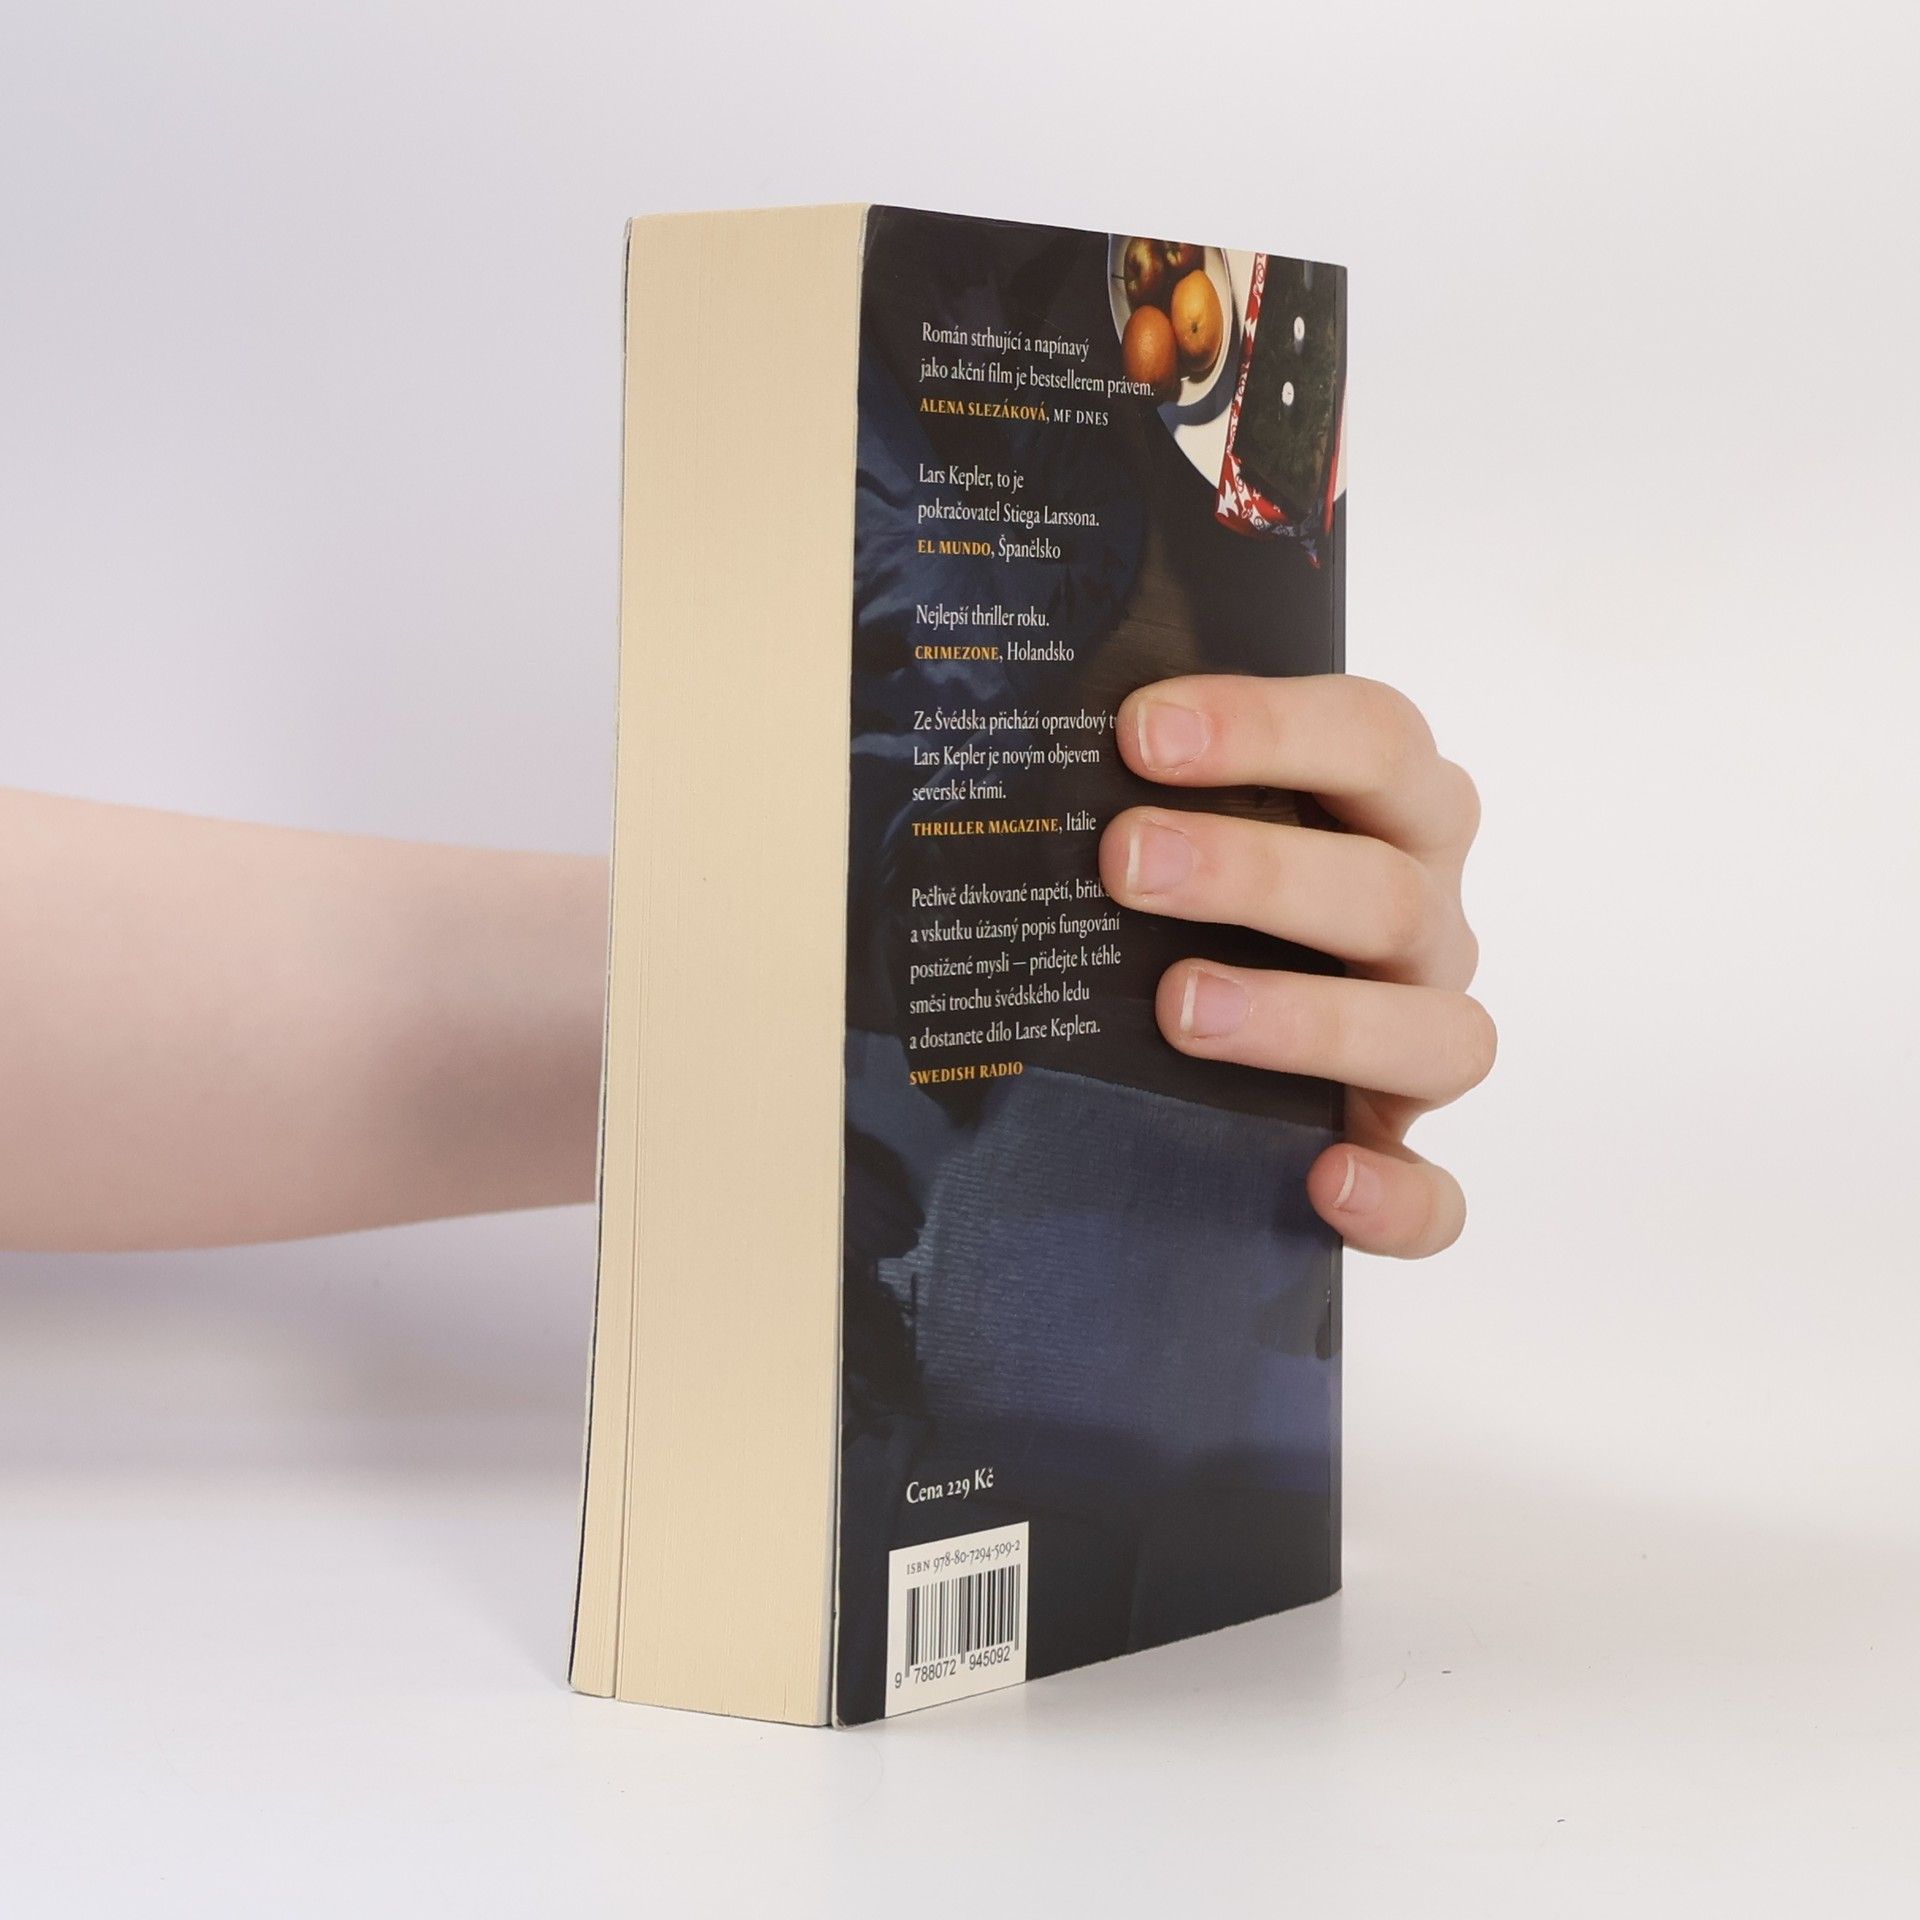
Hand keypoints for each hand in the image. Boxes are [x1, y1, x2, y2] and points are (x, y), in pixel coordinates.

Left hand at [1099, 675, 1492, 1258]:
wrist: (1221, 1038)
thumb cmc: (1202, 896)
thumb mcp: (1187, 823)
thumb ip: (1143, 789)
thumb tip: (1018, 752)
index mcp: (1390, 814)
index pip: (1372, 737)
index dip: (1269, 726)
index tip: (1141, 733)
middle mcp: (1424, 920)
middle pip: (1389, 884)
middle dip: (1254, 870)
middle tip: (1124, 864)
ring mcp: (1422, 1035)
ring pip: (1434, 1031)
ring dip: (1307, 1019)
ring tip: (1181, 1009)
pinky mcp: (1398, 1148)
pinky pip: (1436, 1196)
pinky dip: (1397, 1197)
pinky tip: (1322, 1180)